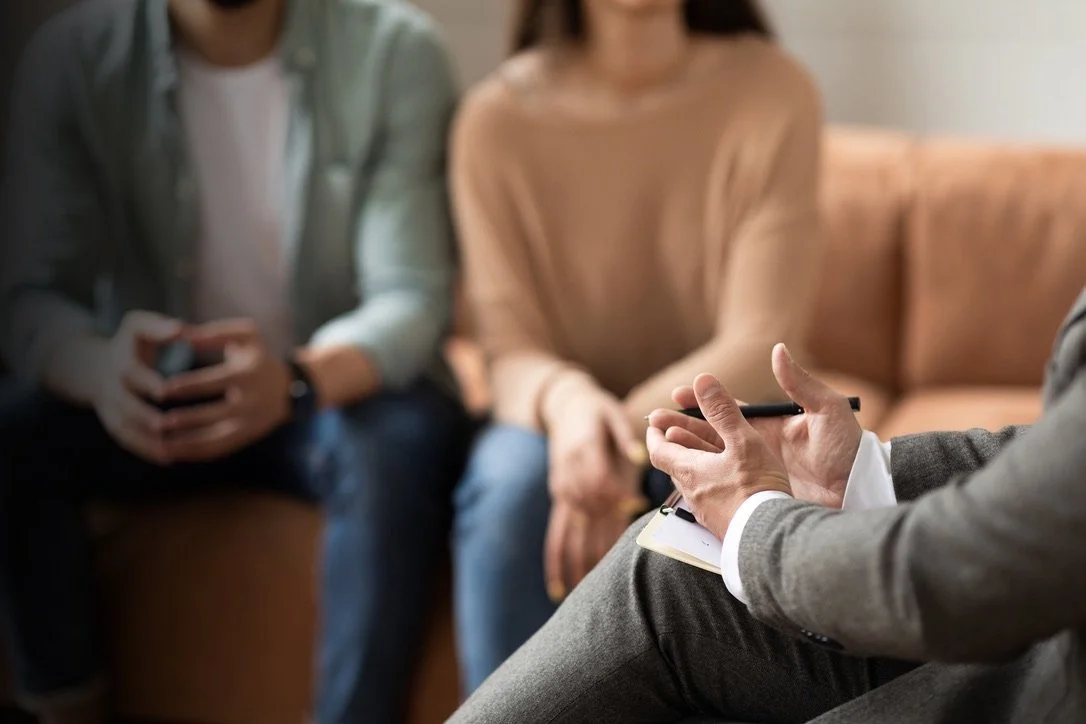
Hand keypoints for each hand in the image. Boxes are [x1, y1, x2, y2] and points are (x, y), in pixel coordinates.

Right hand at [91, 311, 181, 463]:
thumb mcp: (138, 327)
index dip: (147, 382)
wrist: (96, 367)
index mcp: (120, 362)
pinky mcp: (114, 424)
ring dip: (147, 441)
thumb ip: (158, 326)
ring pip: (126, 429)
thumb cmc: (131, 343)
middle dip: (145, 416)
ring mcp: (111, 409)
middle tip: (168, 425)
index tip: (166, 389)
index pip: (131, 373)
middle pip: (126, 405)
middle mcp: (112, 388)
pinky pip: (128, 441)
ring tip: (173, 451)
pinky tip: (170, 459)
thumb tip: (180, 328)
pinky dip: (146, 451)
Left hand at [158, 319, 292, 462]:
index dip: (191, 386)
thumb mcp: (246, 336)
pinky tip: (170, 453)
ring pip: (217, 440)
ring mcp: (249, 424)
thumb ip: (214, 333)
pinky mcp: (245, 438)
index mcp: (250, 374)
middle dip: (188, 420)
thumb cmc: (257, 357)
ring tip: (160, 445)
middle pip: (217, 415)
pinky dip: (193, 453)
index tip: (164, 389)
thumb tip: (182, 335)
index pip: (218, 382)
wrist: (289, 390)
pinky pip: (217, 450)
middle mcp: (252, 402)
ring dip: (188, 445)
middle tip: (159, 422)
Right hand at [543, 386, 647, 599]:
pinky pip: (556, 535)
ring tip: (583, 595)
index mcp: (585, 453)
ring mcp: (563, 493)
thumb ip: (624, 437)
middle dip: (602, 542)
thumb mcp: (612, 414)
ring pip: (571, 532)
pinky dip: (556, 562)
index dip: (618, 495)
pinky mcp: (560, 500)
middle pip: (588, 512)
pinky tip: (558, 587)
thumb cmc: (597, 411)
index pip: (602, 480)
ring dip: (577, 563)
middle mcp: (571, 478)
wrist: (565, 406)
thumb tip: (640, 455)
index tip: (635, 506)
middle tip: (620, 573)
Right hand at [546, 387, 646, 514]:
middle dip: (610, 506)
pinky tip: (589, 516)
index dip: (618, 493)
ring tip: (614, 513)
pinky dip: (576, 510)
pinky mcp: (556, 473)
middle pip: (588, 493)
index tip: (636, 501)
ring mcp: (560, 467)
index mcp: (587, 443)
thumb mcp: (614, 414)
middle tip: (629, 508)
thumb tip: (640, 458)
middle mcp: (570, 458)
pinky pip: (563, 498)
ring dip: (594, 511)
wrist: (565, 403)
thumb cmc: (596, 408)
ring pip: (575, 500)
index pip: (601, 477)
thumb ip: (626, 436)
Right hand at [647, 344, 861, 508]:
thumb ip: (801, 384)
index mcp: (771, 425)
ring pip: (711, 461)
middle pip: (711, 435)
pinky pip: (723, 489)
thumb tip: (776, 350)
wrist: (861, 496)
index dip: (701, 401)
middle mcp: (758, 448)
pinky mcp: (758, 496)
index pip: (727, 410)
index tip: (677, 394)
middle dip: (682, 427)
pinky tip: (682, 483)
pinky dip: (701, 484)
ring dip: (684, 453)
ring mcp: (756, 474)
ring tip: (657, 449)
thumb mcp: (828, 413)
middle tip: (654, 422)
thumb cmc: (849, 452)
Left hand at [647, 373, 790, 538]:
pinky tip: (726, 482)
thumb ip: (722, 410)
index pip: (658, 450)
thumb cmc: (757, 488)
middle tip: (675, 430)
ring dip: (694, 463)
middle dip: (675, 444)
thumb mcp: (742, 441)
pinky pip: (710, 497)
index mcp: (689, 470)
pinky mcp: (722, 524)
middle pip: (675, 465)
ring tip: (701, 452)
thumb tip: (702, 379)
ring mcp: (706, 511)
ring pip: (693, 481)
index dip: (655, 432)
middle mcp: (692, 492)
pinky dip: (711, 481)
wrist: (772, 539)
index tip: (656, 420)